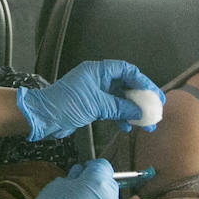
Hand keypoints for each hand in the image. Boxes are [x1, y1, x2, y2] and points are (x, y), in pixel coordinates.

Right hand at [7, 159, 120, 198]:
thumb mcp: (56, 187)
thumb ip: (71, 178)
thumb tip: (77, 175)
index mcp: (97, 182)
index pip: (102, 165)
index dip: (90, 166)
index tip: (83, 169)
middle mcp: (109, 197)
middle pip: (107, 183)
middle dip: (94, 183)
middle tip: (77, 187)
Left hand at [15, 60, 163, 141]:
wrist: (43, 118)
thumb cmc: (64, 104)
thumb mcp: (96, 105)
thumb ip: (120, 107)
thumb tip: (139, 111)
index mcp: (97, 71)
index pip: (126, 70)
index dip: (142, 81)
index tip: (154, 94)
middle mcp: (96, 79)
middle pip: (125, 85)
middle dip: (140, 98)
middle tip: (155, 109)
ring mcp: (94, 92)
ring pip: (119, 99)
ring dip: (132, 111)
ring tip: (146, 124)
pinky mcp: (90, 106)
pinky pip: (110, 109)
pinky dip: (119, 117)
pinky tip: (127, 127)